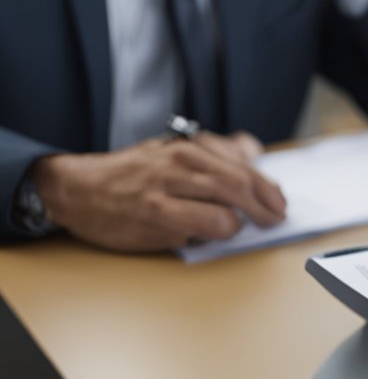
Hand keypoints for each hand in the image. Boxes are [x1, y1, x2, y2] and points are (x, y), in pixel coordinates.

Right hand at [31, 131, 286, 250]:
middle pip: (239, 180)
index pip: (238, 163)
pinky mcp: (159, 215)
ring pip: (228, 199)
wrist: (77, 189)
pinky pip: (209, 223)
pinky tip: (221, 232)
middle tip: (276, 216)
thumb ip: (212, 152)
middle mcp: (178, 161)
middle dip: (266, 201)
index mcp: (184, 146)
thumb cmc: (129, 176)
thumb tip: (252, 148)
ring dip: (250, 216)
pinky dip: (223, 229)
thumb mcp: (168, 152)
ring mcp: (168, 188)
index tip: (278, 199)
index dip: (266, 184)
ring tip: (258, 225)